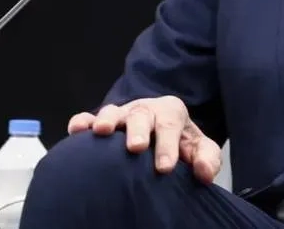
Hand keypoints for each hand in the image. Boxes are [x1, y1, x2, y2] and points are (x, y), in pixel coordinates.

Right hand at [67, 96, 221, 182]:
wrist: (160, 134)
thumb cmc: (179, 142)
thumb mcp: (198, 148)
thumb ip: (207, 158)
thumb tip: (205, 173)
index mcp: (170, 112)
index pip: (170, 125)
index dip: (168, 145)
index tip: (165, 168)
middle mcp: (145, 110)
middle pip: (141, 115)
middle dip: (138, 130)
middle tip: (136, 147)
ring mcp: (121, 115)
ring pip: (113, 111)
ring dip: (107, 120)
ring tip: (102, 131)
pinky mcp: (101, 123)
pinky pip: (88, 118)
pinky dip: (82, 122)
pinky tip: (76, 130)